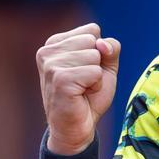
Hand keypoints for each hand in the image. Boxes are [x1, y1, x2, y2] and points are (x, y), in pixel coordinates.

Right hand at [36, 23, 121, 154]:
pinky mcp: (59, 79)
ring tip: (82, 89)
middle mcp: (48, 51)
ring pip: (94, 55)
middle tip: (84, 82)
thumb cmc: (89, 96)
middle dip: (97, 63)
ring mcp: (51, 65)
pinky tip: (81, 95)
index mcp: (55, 43)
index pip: (92, 30)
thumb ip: (110, 48)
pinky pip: (94, 72)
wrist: (77, 128)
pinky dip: (96, 85)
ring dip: (96, 76)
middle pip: (94, 41)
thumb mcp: (105, 66)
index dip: (99, 52)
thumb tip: (102, 43)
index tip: (86, 70)